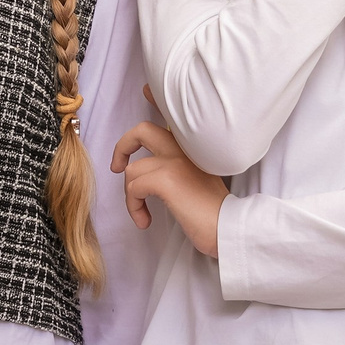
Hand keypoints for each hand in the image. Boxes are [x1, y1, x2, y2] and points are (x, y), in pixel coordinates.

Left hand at [113, 118, 225, 257]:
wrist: (228, 227)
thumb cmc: (212, 211)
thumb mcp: (197, 178)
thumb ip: (177, 167)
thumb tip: (147, 171)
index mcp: (191, 147)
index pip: (163, 122)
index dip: (145, 118)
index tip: (135, 133)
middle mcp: (183, 148)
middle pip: (142, 130)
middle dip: (122, 147)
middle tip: (117, 168)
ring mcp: (174, 162)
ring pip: (132, 169)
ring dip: (130, 196)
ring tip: (143, 215)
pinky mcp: (166, 180)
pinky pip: (134, 188)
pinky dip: (134, 207)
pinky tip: (145, 221)